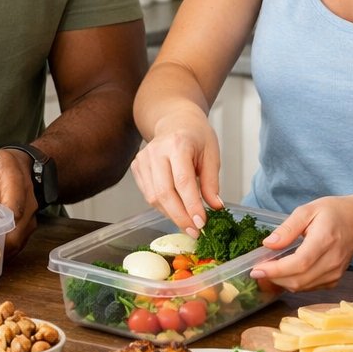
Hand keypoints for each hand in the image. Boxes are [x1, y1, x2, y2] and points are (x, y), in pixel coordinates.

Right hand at [129, 110, 223, 235]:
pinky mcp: (137, 167)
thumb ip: (212, 181)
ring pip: (154, 197)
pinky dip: (163, 207)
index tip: (201, 223)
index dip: (191, 205)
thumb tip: (215, 207)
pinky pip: (149, 195)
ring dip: (172, 214)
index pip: (182, 181)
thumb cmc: (196, 135)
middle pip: (164, 192)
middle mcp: (156, 151)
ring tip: (188, 223)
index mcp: (177, 144)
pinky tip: (176, 210)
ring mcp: (143, 159)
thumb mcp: (211, 153)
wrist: (174, 120)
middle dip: (180, 217)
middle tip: (194, 231)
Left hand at [248, 196, 352, 292]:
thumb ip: (288, 228)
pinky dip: (294, 283)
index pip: (299, 263)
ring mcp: (335, 273)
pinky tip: (285, 273)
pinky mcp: (335, 280)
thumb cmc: (334, 212)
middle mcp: (332, 261)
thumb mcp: (308, 210)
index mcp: (325, 240)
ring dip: (282, 282)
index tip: (257, 269)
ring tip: (268, 271)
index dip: (276, 270)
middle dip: (274, 278)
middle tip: (258, 270)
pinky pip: (310, 288)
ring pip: (303, 287)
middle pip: (299, 279)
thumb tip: (268, 244)